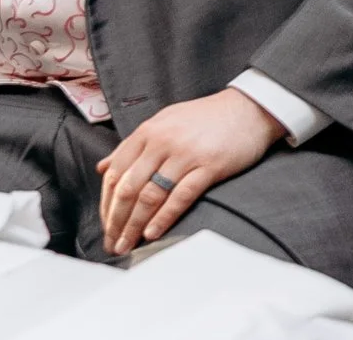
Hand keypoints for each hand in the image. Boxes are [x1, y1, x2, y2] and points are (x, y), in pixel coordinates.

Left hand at [95, 88, 281, 255]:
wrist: (248, 108)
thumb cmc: (206, 118)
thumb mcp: (164, 121)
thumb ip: (133, 145)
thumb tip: (103, 167)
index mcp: (148, 131)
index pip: (116, 173)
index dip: (107, 204)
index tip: (106, 225)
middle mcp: (162, 141)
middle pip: (129, 188)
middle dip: (116, 221)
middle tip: (113, 243)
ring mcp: (185, 154)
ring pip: (150, 196)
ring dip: (135, 226)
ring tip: (128, 245)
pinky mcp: (209, 166)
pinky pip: (180, 196)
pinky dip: (164, 218)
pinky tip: (153, 233)